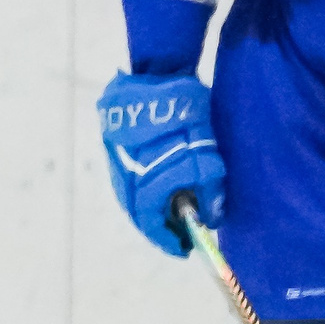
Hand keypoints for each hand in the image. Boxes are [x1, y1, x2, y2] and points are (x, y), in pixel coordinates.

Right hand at [97, 72, 224, 256]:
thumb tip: (211, 216)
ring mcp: (115, 161)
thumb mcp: (204, 152)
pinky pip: (128, 179)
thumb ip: (208, 186)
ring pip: (131, 196)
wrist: (156, 75)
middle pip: (139, 212)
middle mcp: (122, 177)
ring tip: (172, 211)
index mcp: (142, 182)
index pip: (152, 221)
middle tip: (180, 232)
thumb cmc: (183, 115)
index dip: (169, 238)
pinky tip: (159, 186)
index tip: (185, 248)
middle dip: (160, 226)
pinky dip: (144, 190)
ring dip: (151, 207)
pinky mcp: (114, 146)